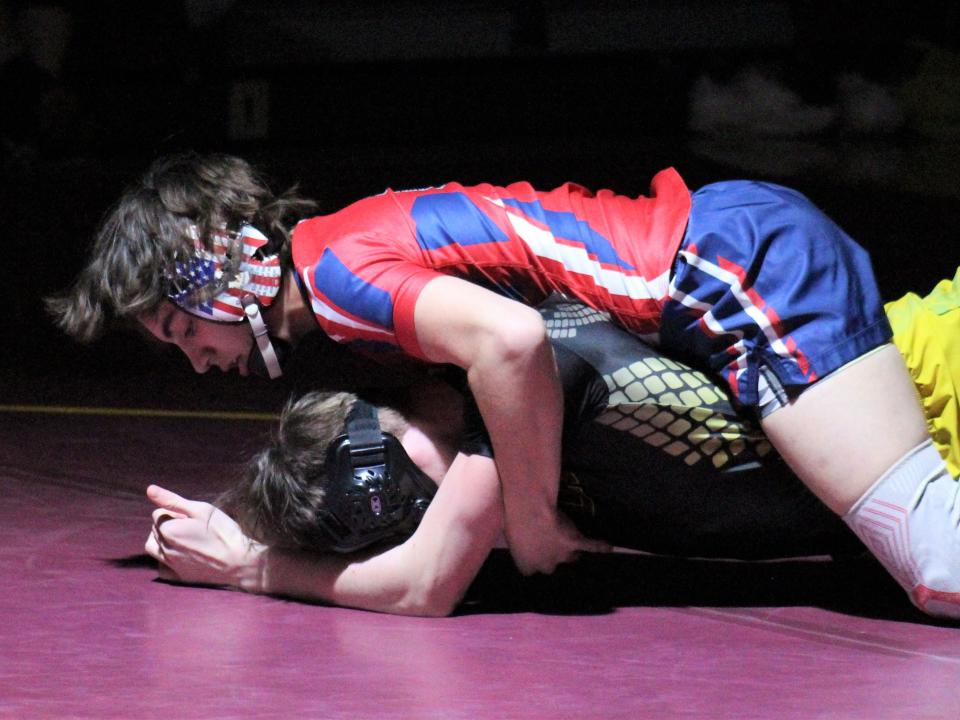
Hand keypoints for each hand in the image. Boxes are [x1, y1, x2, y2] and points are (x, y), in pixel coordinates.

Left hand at [144, 484, 266, 591]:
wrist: (240, 562)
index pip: (158, 513)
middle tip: (192, 526)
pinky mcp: (178, 578)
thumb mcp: (201, 509)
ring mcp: (170, 566)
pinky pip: (161, 567)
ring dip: (161, 540)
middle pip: (155, 529)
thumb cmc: (223, 532)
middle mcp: (164, 549)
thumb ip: (172, 500)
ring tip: (182, 538)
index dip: (176, 511)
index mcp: (168, 530)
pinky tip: (181, 555)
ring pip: (153, 548)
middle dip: (168, 524)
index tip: (193, 517)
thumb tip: (150, 489)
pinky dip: (165, 559)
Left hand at [505, 506, 610, 575]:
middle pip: (552, 565)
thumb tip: (522, 540)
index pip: (532, 570)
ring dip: (569, 550)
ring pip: (570, 556)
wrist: (528, 511)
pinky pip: (589, 546)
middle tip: (550, 541)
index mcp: (526, 567)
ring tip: (568, 539)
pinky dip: (599, 546)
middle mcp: (545, 566)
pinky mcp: (574, 543)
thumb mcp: (508, 535)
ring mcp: (561, 556)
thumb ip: (518, 544)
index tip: (534, 551)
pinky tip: (609, 548)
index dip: (534, 559)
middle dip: (553, 556)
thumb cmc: (511, 521)